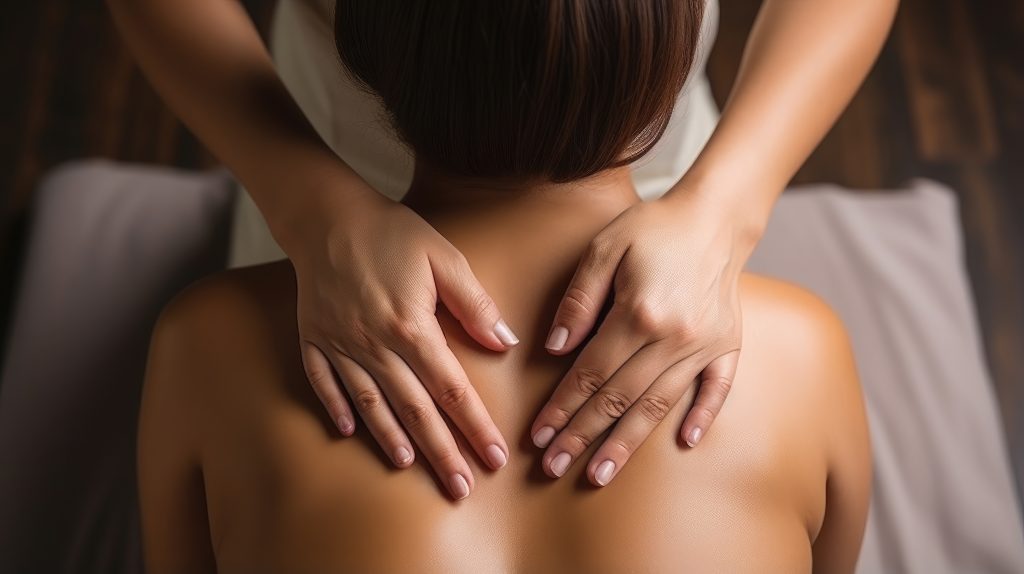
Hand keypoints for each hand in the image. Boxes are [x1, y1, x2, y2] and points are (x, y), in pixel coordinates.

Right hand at [286, 182, 518, 499]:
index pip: (451, 389)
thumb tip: (505, 346)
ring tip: (412, 469)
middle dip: (441, 452)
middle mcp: (374, 344)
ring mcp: (340, 344)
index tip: (495, 458)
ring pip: (371, 403)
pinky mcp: (313, 339)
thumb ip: (475, 305)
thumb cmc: (393, 232)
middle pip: (414, 409)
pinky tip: (349, 433)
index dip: (475, 426)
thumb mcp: (445, 258)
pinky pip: (324, 382)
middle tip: (461, 489)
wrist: (327, 214)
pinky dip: (336, 408)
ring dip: (392, 439)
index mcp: (411, 326)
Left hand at [530, 188, 752, 486]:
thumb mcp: (604, 249)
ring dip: (627, 442)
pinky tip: (685, 443)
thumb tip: (554, 348)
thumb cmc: (653, 227)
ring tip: (600, 473)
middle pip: (619, 398)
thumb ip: (578, 300)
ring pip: (658, 405)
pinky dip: (702, 417)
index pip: (591, 373)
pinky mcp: (729, 345)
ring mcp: (705, 345)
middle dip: (582, 435)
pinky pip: (716, 390)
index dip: (562, 406)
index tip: (539, 434)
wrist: (715, 215)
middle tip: (554, 466)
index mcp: (639, 314)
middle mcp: (674, 338)